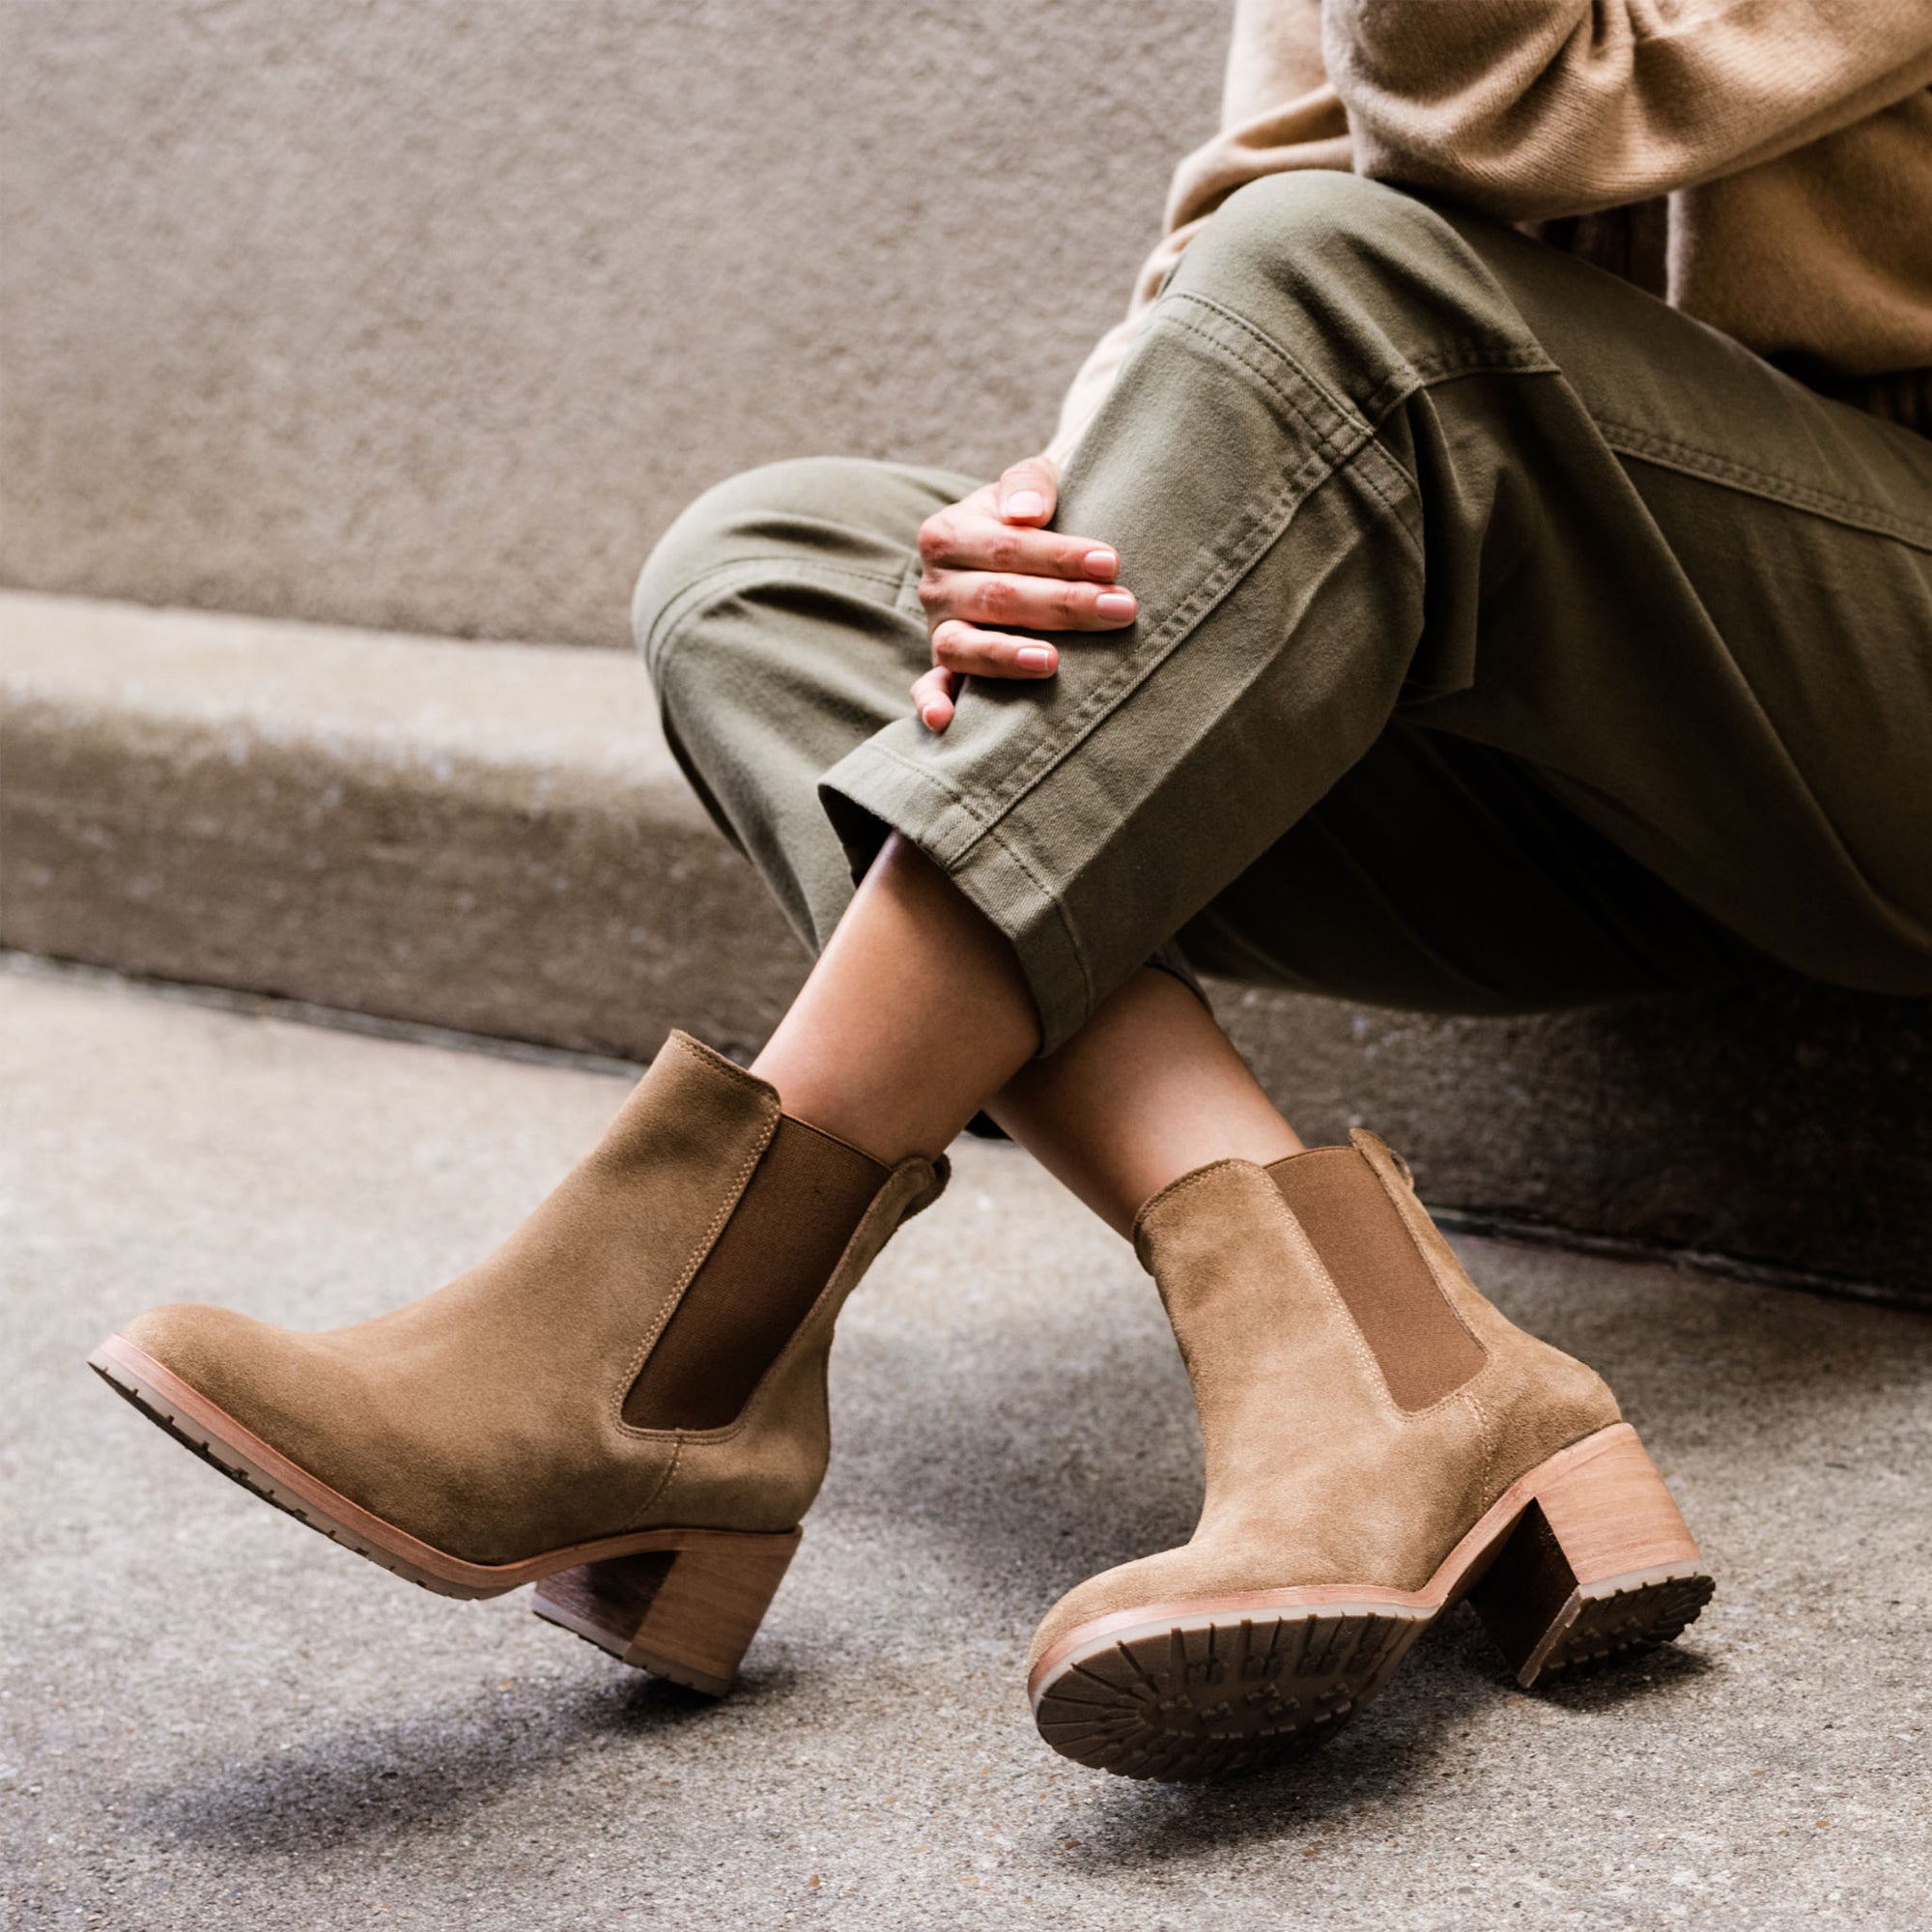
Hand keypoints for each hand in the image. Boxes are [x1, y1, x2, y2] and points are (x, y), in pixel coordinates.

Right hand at [909, 455, 1135, 731]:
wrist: (1013, 542)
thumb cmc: (1036, 514)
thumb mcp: (1032, 482)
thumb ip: (1028, 484)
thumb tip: (1026, 515)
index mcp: (949, 533)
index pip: (1007, 547)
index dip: (1060, 556)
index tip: (1112, 563)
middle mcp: (936, 584)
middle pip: (998, 597)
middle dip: (1062, 604)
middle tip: (1120, 609)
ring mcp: (939, 628)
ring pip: (965, 646)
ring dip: (1007, 656)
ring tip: (1053, 662)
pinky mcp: (944, 667)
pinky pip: (932, 687)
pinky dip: (933, 703)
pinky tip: (945, 720)